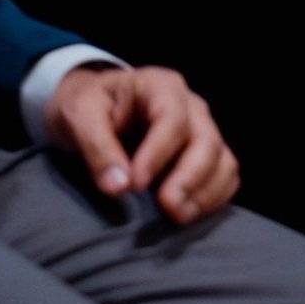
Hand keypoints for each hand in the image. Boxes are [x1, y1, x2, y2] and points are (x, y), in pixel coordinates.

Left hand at [44, 65, 239, 224]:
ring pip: (222, 160)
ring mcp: (202, 130)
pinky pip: (225, 177)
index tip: (135, 185)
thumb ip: (96, 147)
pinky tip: (188, 214)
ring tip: (177, 217)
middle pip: (207, 140)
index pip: (172, 119)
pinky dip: (214, 198)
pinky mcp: (206, 155)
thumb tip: (119, 187)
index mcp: (160, 86)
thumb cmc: (88, 107)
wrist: (93, 110)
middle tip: (167, 208)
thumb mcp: (79, 115)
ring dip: (205, 193)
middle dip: (190, 178)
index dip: (158, 154)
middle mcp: (190, 105)